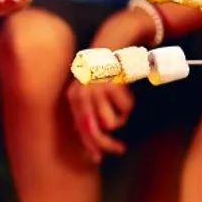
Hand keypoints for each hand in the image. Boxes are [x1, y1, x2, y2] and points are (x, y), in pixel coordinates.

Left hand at [65, 10, 155, 161]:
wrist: (113, 42)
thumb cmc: (106, 69)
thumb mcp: (92, 89)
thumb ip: (90, 109)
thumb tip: (96, 134)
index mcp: (73, 97)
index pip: (79, 127)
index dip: (88, 145)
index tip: (96, 159)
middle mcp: (79, 95)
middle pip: (94, 131)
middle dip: (107, 144)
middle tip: (120, 149)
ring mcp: (94, 90)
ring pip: (113, 122)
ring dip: (122, 115)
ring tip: (122, 101)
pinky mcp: (110, 86)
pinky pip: (126, 109)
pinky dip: (129, 102)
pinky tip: (125, 89)